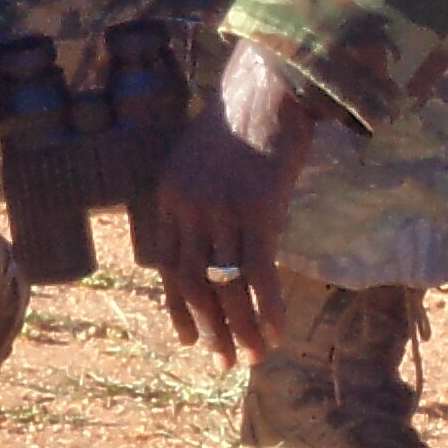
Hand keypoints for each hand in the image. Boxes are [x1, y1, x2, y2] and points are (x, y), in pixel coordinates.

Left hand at [146, 42, 321, 364]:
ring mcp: (221, 210)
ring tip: (255, 357)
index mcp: (170, 196)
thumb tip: (217, 242)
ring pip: (225, 285)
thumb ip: (203, 199)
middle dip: (210, 330)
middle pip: (192, 284)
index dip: (180, 309)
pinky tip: (277, 329)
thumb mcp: (207, 159)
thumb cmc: (247, 119)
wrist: (273, 85)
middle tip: (226, 362)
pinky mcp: (258, 210)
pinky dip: (267, 307)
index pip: (169, 267)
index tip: (192, 341)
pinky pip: (258, 272)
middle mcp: (188, 207)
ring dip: (241, 328)